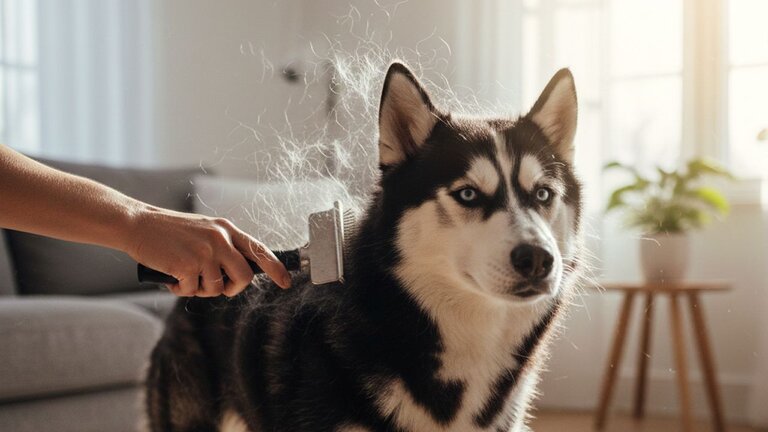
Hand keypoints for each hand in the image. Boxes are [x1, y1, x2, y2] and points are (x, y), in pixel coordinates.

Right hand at [124, 206, 290, 296]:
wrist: (137, 224)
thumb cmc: (170, 232)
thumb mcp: (204, 231)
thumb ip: (223, 247)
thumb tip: (240, 274)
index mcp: (226, 229)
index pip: (259, 250)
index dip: (275, 268)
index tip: (286, 282)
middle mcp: (220, 239)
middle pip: (244, 277)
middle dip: (232, 289)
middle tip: (216, 286)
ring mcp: (204, 252)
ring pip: (217, 288)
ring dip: (201, 289)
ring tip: (185, 275)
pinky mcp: (187, 265)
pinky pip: (193, 291)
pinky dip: (181, 290)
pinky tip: (172, 277)